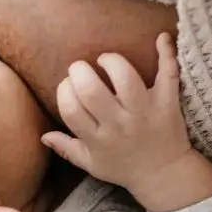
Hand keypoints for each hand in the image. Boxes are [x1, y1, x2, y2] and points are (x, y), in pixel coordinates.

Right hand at [42, 33, 191, 189]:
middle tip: (81, 68)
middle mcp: (119, 124)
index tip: (69, 84)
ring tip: (106, 61)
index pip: (71, 109)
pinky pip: (168, 75)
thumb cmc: (124, 168)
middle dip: (80, 71)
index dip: (65, 90)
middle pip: (92, 91)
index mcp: (98, 139)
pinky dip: (166, 53)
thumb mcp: (92, 164)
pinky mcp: (167, 103)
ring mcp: (144, 113)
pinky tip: (162, 37)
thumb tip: (43, 135)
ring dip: (112, 61)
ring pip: (126, 79)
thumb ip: (67, 148)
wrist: (165, 175)